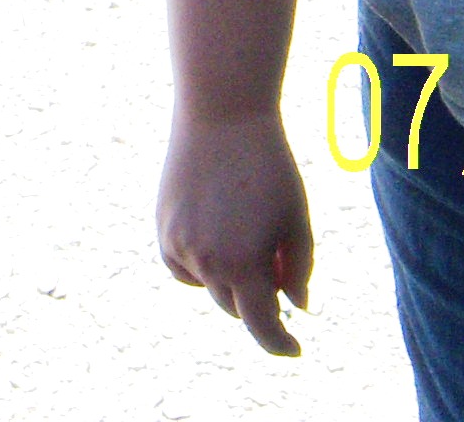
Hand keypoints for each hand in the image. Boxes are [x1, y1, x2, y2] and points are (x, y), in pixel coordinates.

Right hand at [156, 109, 311, 356]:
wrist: (222, 113)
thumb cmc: (269, 165)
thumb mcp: (297, 219)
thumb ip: (300, 268)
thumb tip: (296, 306)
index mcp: (245, 264)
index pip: (262, 325)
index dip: (281, 343)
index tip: (295, 350)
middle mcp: (206, 261)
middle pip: (236, 306)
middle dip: (260, 300)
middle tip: (280, 268)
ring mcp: (179, 244)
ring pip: (208, 286)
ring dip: (230, 280)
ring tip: (250, 236)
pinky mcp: (163, 226)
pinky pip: (181, 267)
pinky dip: (199, 267)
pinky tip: (216, 241)